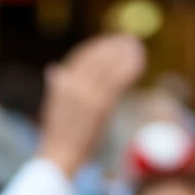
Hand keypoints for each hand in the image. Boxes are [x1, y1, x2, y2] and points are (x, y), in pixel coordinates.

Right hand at [37, 34, 146, 176]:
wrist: (60, 155)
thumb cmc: (57, 134)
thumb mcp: (53, 105)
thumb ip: (56, 86)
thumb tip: (53, 69)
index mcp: (61, 83)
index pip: (82, 55)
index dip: (98, 46)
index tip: (111, 40)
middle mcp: (74, 85)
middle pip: (98, 57)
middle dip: (114, 46)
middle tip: (129, 39)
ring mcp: (87, 95)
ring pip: (110, 66)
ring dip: (125, 54)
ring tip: (137, 47)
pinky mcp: (101, 106)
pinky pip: (118, 81)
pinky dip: (130, 68)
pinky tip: (140, 63)